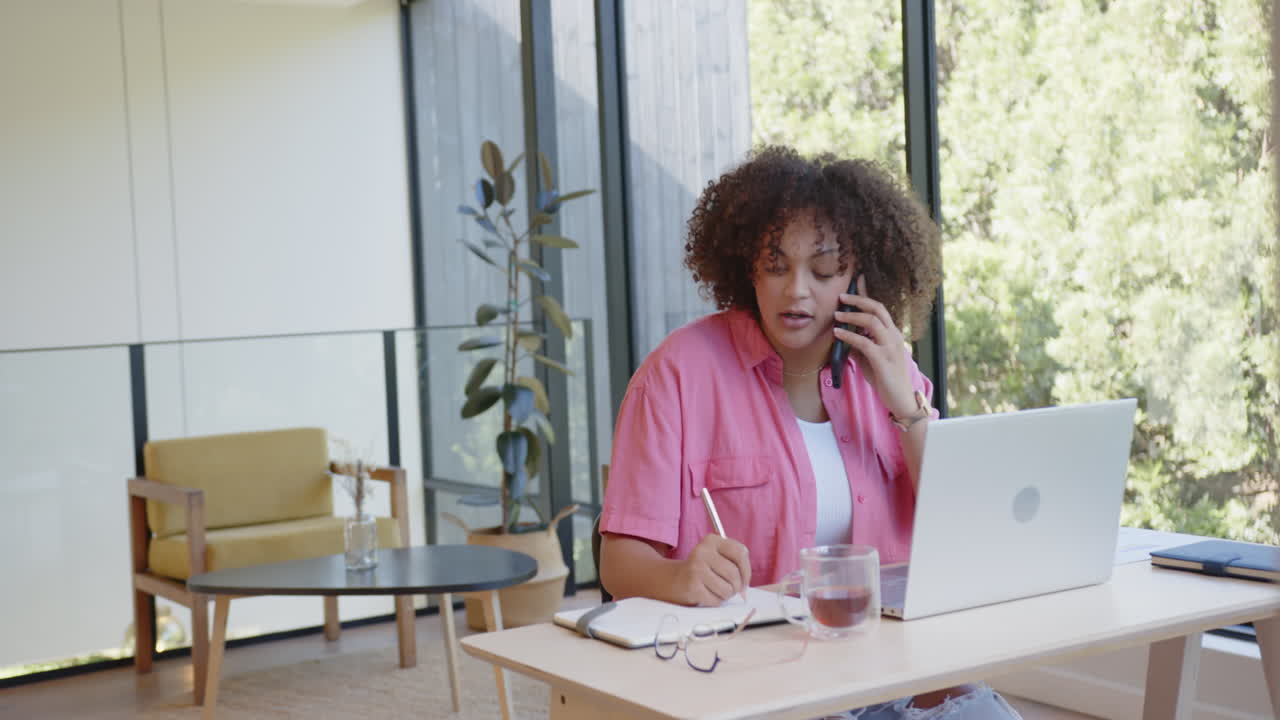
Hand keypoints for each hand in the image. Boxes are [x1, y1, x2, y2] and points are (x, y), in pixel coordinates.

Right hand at [672, 534, 750, 606]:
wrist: (675, 579)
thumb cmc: (703, 570)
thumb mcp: (717, 557)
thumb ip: (735, 565)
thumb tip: (744, 590)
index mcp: (712, 540)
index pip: (740, 553)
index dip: (747, 570)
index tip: (744, 580)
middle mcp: (702, 551)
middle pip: (734, 573)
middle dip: (736, 586)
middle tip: (731, 589)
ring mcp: (696, 568)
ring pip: (727, 588)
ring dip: (726, 595)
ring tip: (719, 591)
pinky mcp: (692, 586)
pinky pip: (716, 599)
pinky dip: (716, 601)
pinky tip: (709, 595)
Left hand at [833, 274, 918, 418]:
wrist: (901, 400)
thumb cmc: (886, 379)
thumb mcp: (871, 359)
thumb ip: (861, 346)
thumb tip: (845, 337)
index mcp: (893, 334)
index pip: (881, 309)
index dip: (868, 294)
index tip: (857, 280)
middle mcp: (894, 337)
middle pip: (878, 309)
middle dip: (859, 300)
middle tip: (841, 297)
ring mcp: (890, 348)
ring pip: (872, 322)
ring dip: (852, 316)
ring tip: (836, 316)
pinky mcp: (883, 360)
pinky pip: (865, 342)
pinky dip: (849, 336)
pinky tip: (838, 334)